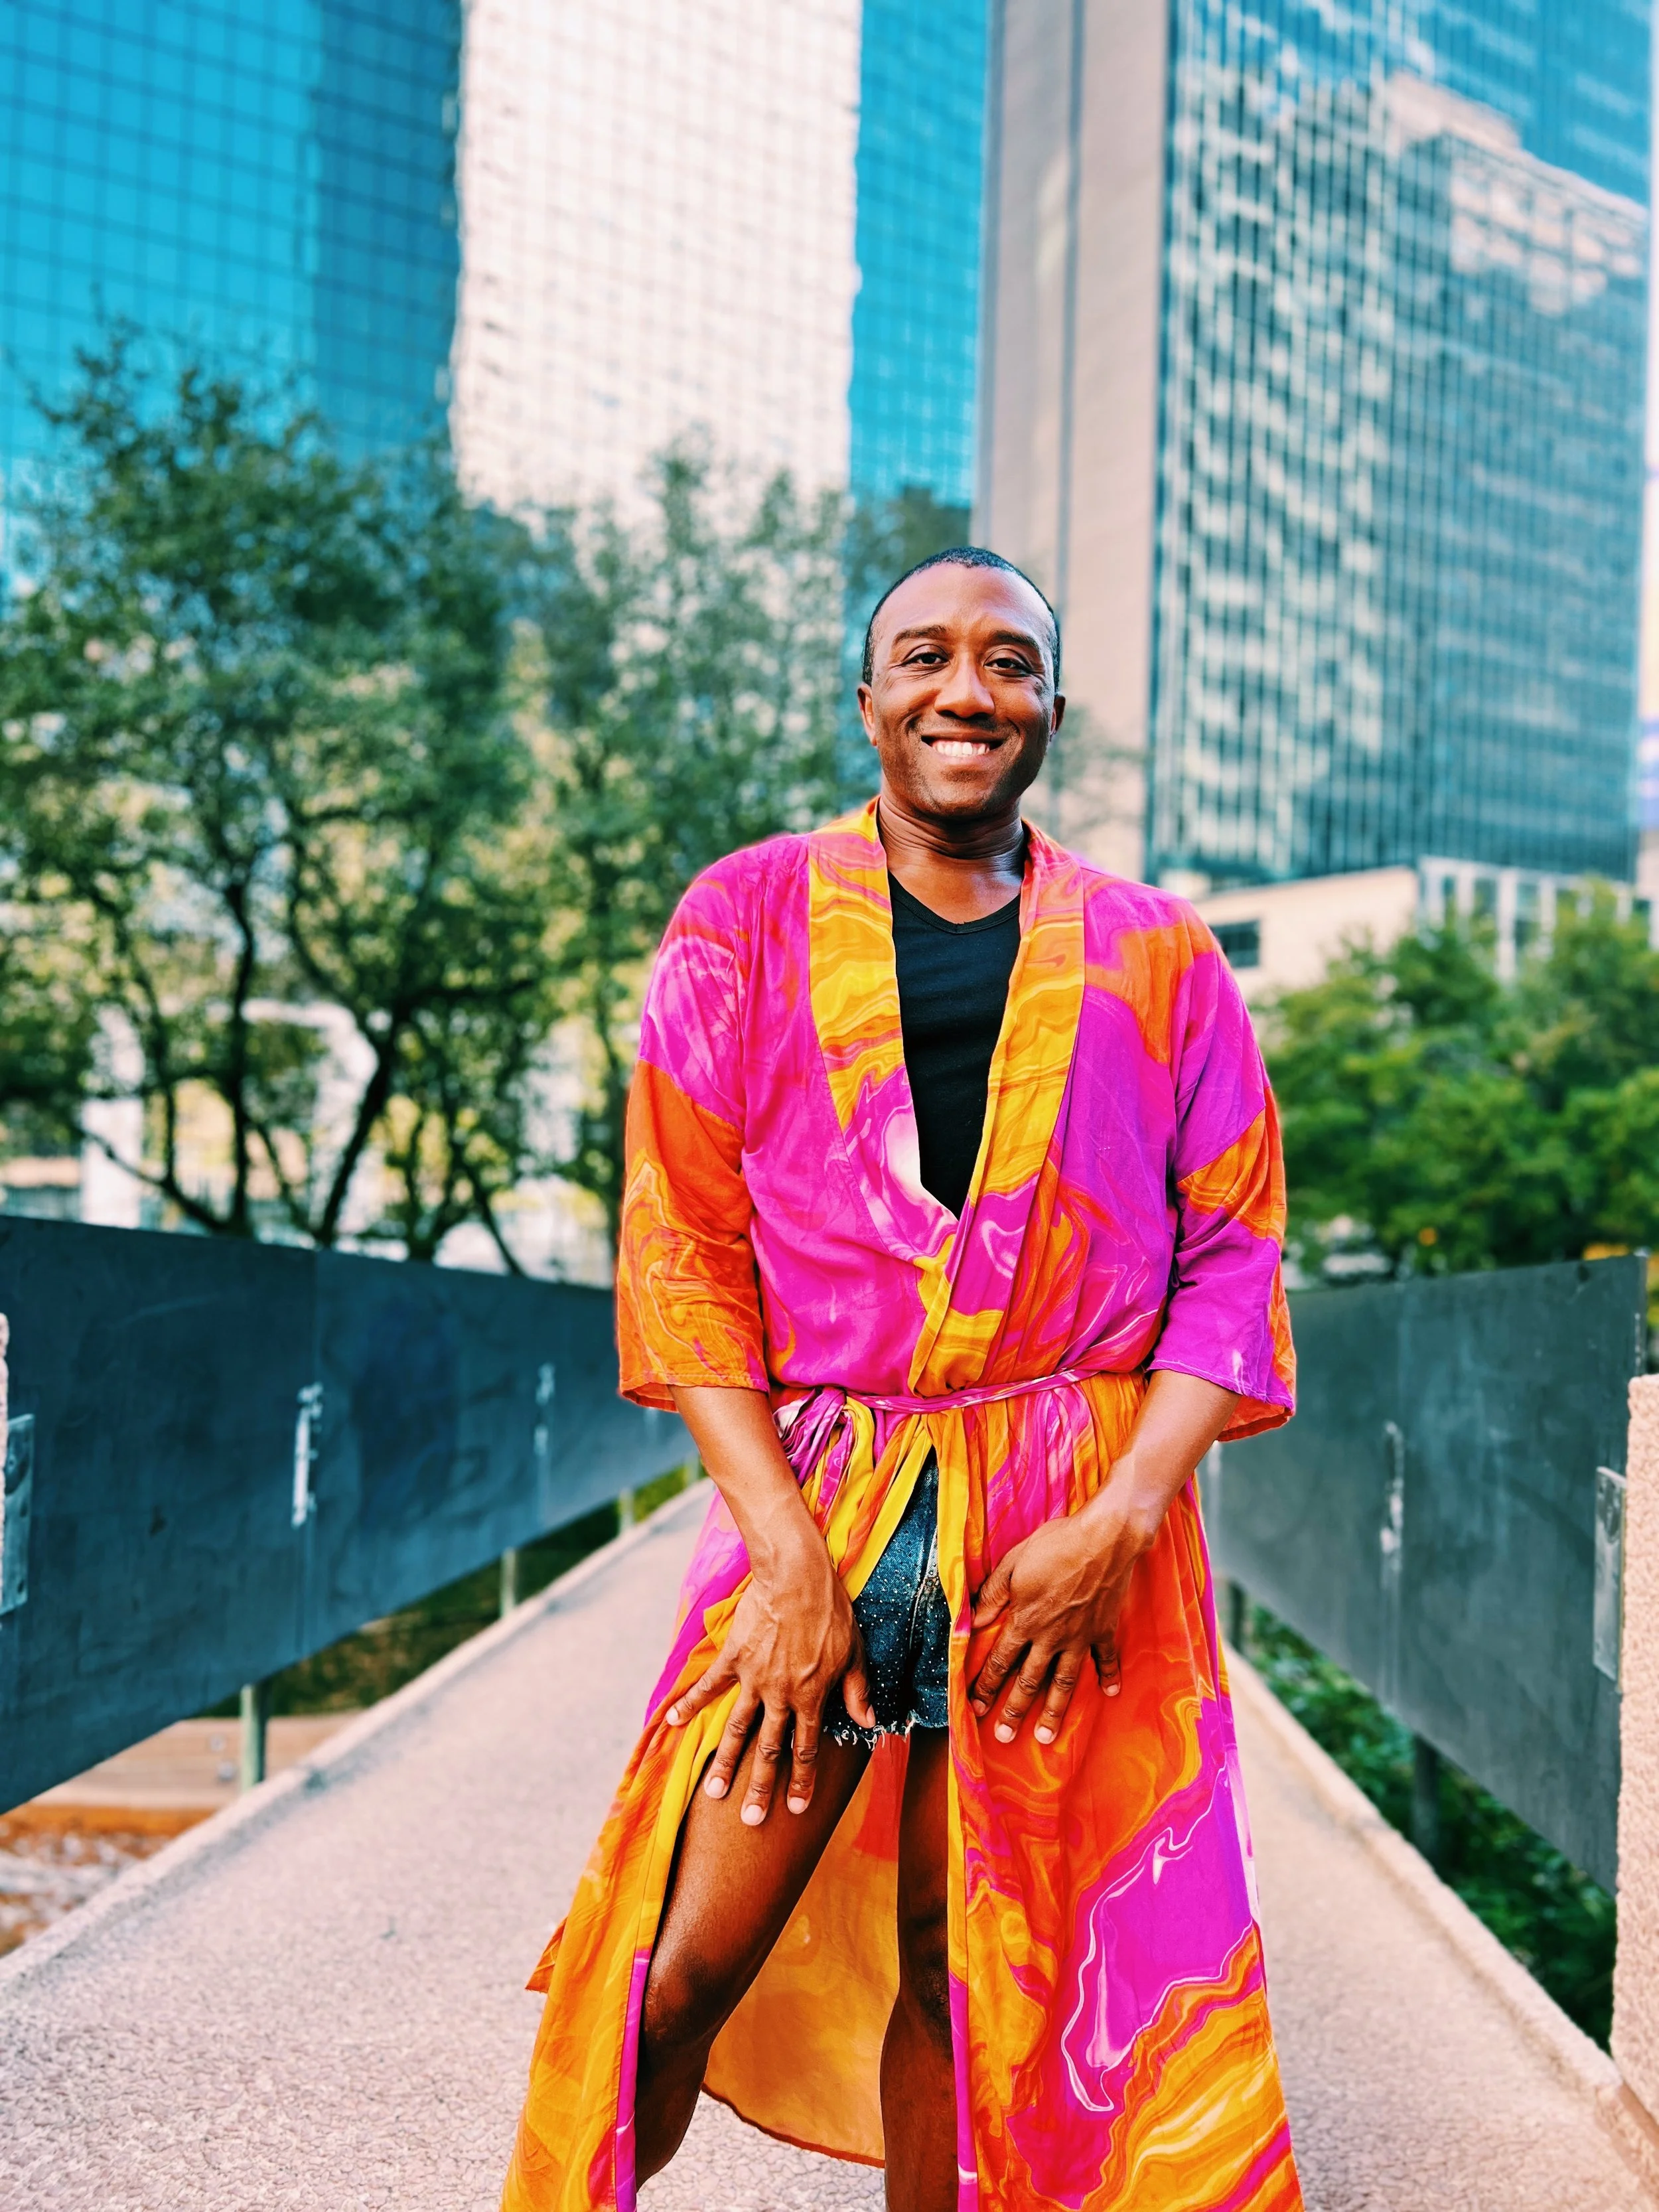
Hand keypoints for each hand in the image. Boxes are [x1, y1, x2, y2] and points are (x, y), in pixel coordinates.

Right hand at [666, 1528, 874, 1823]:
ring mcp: (753, 1678)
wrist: (797, 1576)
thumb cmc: (831, 1611)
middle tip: (750, 1821)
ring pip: (737, 1729)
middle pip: (768, 1750)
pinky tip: (671, 1721)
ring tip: (713, 1792)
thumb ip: (857, 1690)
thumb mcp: (854, 1651)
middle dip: (760, 1788)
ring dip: (725, 1762)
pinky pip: (708, 1686)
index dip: (803, 1781)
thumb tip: (869, 1722)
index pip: (807, 1749)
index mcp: (811, 1696)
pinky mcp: (733, 1658)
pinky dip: (689, 1703)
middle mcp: (780, 1695)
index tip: (797, 1809)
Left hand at [969, 1373, 1239, 1745]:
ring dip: (1054, 1712)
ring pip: (1065, 1683)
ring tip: (1046, 1737)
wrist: (1106, 1537)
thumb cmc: (1056, 1543)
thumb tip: (971, 1622)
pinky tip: (1109, 1694)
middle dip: (1013, 1711)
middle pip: (1029, 1681)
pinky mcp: (1104, 1629)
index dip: (986, 1686)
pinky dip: (1108, 1676)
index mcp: (1026, 1620)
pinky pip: (1106, 1658)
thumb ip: (993, 1594)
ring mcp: (1080, 1636)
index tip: (975, 1708)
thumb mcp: (1014, 1562)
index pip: (1000, 1661)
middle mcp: (1052, 1636)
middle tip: (1003, 1738)